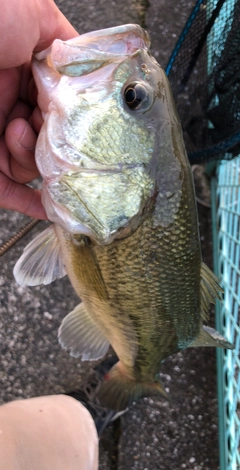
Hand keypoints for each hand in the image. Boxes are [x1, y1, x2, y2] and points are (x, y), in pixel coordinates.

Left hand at [0, 0, 77, 218]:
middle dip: (56, 137)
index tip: (77, 113)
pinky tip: (51, 207)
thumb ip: (64, 41)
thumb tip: (90, 66)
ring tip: (16, 132)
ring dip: (33, 156)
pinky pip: (9, 192)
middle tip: (50, 126)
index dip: (71, 112)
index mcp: (19, 74)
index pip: (58, 105)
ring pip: (32, 165)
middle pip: (49, 138)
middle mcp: (5, 107)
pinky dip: (32, 203)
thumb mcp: (32, 12)